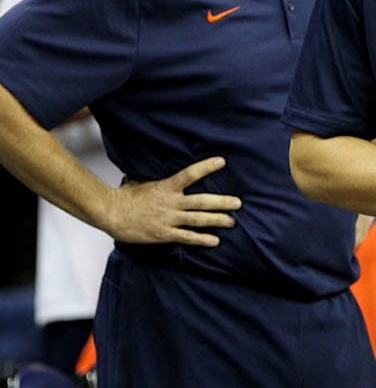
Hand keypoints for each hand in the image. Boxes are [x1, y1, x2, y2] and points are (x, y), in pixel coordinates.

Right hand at [104, 156, 241, 246]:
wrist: (111, 213)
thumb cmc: (126, 196)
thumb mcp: (144, 181)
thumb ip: (160, 181)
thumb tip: (167, 171)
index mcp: (167, 186)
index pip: (190, 174)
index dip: (206, 167)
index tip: (222, 161)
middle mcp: (171, 202)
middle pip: (202, 201)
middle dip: (222, 202)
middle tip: (238, 203)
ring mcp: (169, 219)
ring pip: (198, 219)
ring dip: (217, 220)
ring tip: (232, 221)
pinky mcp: (164, 234)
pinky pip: (186, 237)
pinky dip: (201, 239)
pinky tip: (214, 241)